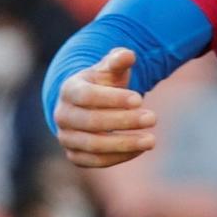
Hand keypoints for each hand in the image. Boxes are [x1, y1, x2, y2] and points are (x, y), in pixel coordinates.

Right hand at [53, 48, 156, 168]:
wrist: (90, 101)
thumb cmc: (104, 81)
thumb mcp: (111, 67)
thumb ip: (118, 60)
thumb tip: (128, 55)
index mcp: (69, 90)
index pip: (87, 96)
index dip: (113, 99)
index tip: (140, 99)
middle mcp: (63, 115)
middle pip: (91, 122)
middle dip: (124, 121)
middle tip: (153, 118)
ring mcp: (66, 137)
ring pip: (92, 145)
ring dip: (123, 144)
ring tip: (151, 140)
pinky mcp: (75, 155)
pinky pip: (94, 161)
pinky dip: (118, 157)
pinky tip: (140, 150)